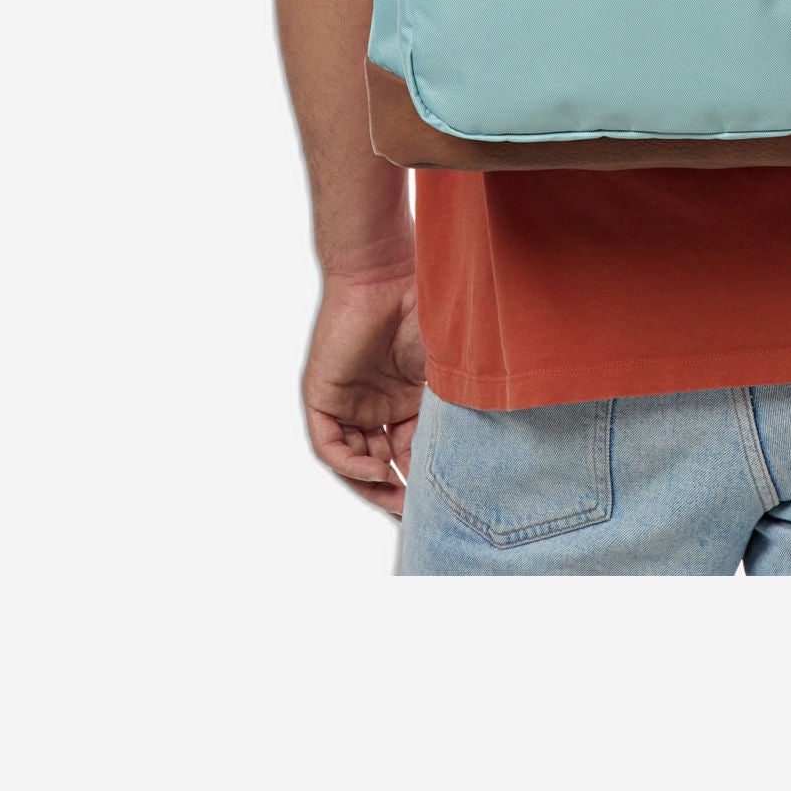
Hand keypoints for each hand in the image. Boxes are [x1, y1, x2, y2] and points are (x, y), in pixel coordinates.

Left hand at [303, 266, 427, 516]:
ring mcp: (348, 402)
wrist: (385, 272)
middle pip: (380, 464)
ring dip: (372, 484)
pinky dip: (350, 463)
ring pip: (354, 460)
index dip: (421, 479)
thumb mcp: (443, 373)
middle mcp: (376, 405)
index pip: (409, 453)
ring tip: (397, 499)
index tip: (441, 503)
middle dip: (396, 493)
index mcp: (406, 399)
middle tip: (415, 517)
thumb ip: (447, 413)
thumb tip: (467, 460)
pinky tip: (376, 469)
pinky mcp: (323, 396)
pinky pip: (331, 444)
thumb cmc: (423, 311)